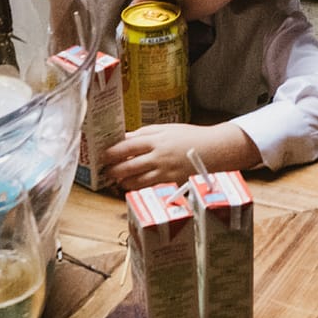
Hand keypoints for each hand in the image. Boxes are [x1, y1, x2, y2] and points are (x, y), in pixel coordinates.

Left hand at [102, 121, 260, 189]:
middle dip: (114, 170)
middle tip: (106, 171)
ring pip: (137, 181)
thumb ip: (146, 133)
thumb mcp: (168, 129)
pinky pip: (149, 188)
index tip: (102, 155)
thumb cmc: (191, 136)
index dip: (112, 152)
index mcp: (157, 140)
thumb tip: (126, 137)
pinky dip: (138, 188)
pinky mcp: (171, 183)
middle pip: (129, 166)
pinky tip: (132, 186)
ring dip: (124, 181)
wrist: (215, 149)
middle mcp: (159, 157)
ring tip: (118, 179)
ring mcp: (165, 172)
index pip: (128, 146)